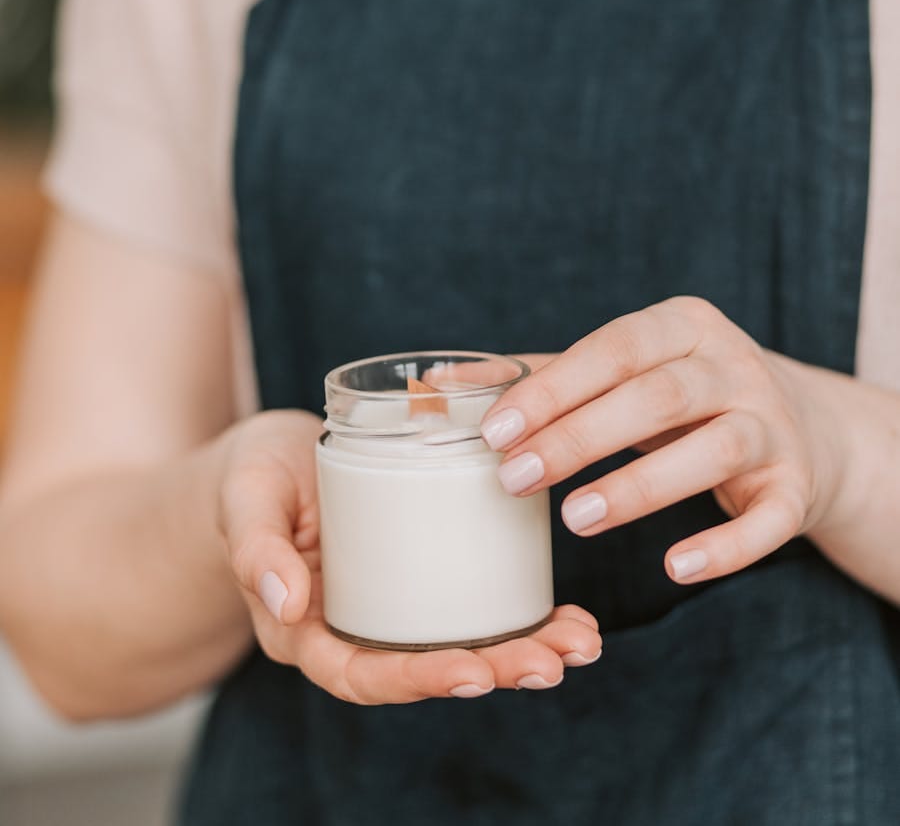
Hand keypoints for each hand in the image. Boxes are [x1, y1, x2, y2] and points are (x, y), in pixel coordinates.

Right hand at [217, 410, 601, 703]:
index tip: (476, 672)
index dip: (419, 679)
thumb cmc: (253, 476)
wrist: (271, 455)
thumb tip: (286, 602)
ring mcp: (390, 607)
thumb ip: (256, 547)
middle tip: (553, 662)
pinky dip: (523, 617)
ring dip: (523, 651)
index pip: (361, 673)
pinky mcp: (420, 576)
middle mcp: (353, 629)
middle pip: (424, 669)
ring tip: (580, 643)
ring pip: (458, 645)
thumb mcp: (246, 497)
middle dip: (494, 671)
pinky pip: (470, 606)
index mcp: (304, 629)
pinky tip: (568, 615)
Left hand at [480, 298, 846, 584]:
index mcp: (683, 325)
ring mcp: (772, 425)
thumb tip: (437, 384)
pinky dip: (724, 546)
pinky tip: (674, 567)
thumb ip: (538, 376)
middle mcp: (734, 365)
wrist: (799, 427)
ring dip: (640, 486)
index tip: (494, 432)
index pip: (614, 349)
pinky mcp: (797, 487)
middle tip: (514, 479)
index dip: (554, 389)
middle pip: (657, 396)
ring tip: (575, 519)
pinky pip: (768, 520)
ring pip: (714, 450)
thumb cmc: (677, 396)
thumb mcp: (620, 371)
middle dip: (580, 437)